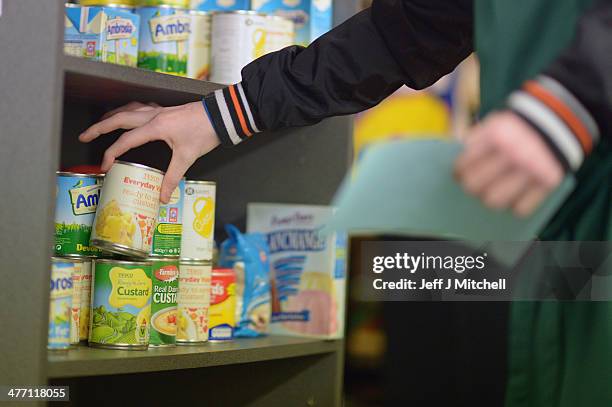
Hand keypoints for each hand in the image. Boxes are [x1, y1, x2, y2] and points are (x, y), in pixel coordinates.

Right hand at [79, 101, 220, 202]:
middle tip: (84, 135)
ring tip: (102, 124)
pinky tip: (131, 116)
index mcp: (155, 127)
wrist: (221, 116)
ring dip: (113, 116)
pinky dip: (130, 111)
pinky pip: (141, 108)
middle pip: (118, 118)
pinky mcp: (166, 110)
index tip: (104, 166)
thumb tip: (162, 196)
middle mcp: (153, 116)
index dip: (111, 153)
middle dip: (99, 127)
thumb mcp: (187, 157)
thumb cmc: (205, 132)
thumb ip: (172, 177)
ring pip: (128, 110)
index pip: (125, 140)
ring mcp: (159, 111)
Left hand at [455, 111, 563, 216]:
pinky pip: (520, 208)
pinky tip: (514, 194)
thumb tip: (456, 170)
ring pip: (494, 201)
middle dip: (472, 188)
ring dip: (491, 197)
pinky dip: (515, 204)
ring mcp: (533, 168)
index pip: (463, 165)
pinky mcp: (549, 182)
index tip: (460, 174)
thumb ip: (474, 143)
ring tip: (493, 190)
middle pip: (475, 186)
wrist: (558, 121)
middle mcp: (514, 151)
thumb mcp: (494, 124)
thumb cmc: (516, 128)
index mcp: (497, 134)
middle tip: (475, 185)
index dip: (458, 172)